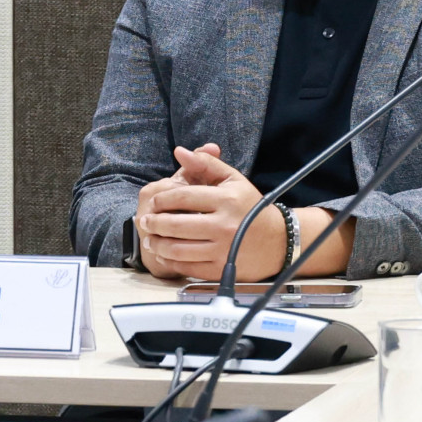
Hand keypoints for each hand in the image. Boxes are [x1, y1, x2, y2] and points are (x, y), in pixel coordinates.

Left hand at [135, 145, 284, 281]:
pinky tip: (164, 255)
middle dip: (154, 223)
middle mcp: (224, 225)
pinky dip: (171, 262)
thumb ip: (206, 164)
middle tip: (144, 221)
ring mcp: (223, 250)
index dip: (161, 199)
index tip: (152, 202)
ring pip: (179, 249)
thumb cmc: (250, 207)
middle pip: (176, 224)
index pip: (182, 197)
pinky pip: (189, 267)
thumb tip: (179, 152)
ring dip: (158, 244)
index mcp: (225, 199)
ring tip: (150, 239)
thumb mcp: (232, 180)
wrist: (278, 240)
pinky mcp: (222, 269)